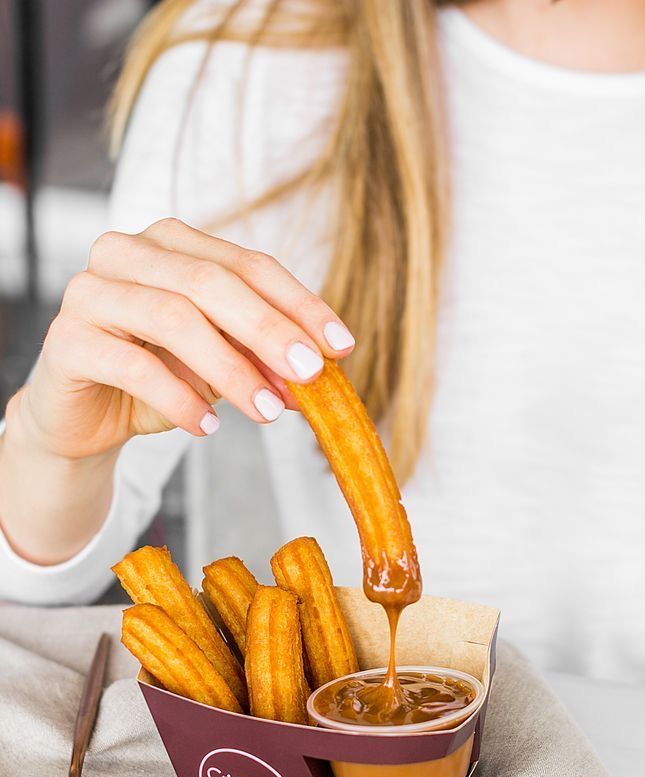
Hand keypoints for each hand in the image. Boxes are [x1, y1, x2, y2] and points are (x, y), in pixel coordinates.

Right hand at [16, 218, 355, 460]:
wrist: (84, 419)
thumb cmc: (156, 380)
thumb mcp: (219, 366)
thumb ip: (260, 360)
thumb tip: (317, 375)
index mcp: (171, 243)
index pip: (248, 264)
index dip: (299, 304)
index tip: (341, 345)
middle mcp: (126, 253)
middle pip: (210, 282)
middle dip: (269, 330)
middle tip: (309, 374)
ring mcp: (89, 293)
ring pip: (172, 317)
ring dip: (230, 369)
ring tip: (267, 411)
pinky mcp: (66, 341)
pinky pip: (132, 366)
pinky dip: (179, 400)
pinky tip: (208, 427)